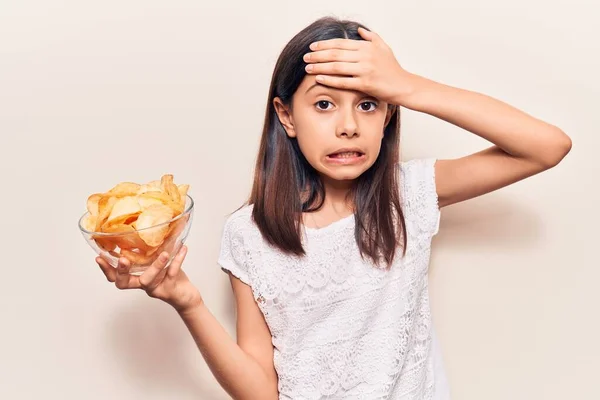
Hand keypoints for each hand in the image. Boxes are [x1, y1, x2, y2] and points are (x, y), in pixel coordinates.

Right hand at [96, 245, 203, 313]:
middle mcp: (143, 285)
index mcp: (136, 277)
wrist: (186, 295)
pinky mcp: (170, 290)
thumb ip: (147, 252)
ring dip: (155, 266)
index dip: (106, 269)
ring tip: (163, 253)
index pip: (115, 276)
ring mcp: (155, 288)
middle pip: (123, 283)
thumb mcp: (157, 262)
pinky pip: (172, 273)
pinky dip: (178, 260)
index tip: (99, 256)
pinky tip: (183, 249)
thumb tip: (140, 230)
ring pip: (148, 280)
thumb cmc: (170, 276)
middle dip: (121, 271)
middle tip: (123, 260)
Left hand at [303, 27, 420, 105]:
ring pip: (336, 67)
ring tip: (308, 68)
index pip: (340, 44)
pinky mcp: (365, 84)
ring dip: (319, 66)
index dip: (324, 44)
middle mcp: (365, 56)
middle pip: (335, 54)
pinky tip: (319, 77)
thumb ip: (371, 38)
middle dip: (317, 55)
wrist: (404, 85)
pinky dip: (329, 79)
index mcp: (367, 47)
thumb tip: (359, 31)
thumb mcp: (384, 48)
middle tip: (305, 57)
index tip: (312, 46)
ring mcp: (365, 70)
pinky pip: (343, 81)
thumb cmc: (393, 68)